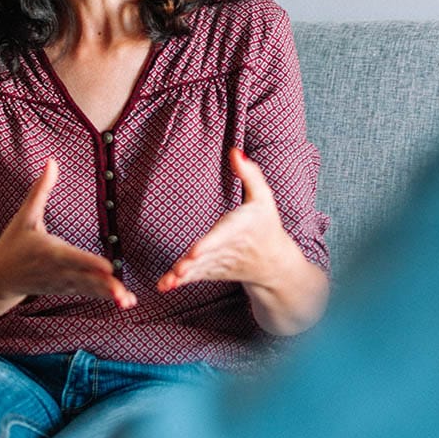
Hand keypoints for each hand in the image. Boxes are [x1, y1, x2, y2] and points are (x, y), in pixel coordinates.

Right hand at [0, 158, 135, 309]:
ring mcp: (64, 283)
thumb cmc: (13, 243)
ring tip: (129, 301)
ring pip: (90, 290)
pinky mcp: (68, 289)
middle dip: (105, 288)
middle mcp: (59, 271)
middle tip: (123, 294)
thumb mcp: (24, 216)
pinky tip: (126, 301)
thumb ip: (40, 190)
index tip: (109, 267)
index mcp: (50, 252)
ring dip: (111, 295)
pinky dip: (107, 298)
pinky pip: (89, 294)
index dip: (90, 263)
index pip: (73, 258)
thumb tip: (51, 161)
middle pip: (85, 280)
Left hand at [157, 150, 326, 335]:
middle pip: (209, 256)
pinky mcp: (213, 271)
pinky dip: (180, 282)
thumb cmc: (265, 224)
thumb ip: (250, 174)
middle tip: (180, 269)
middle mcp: (229, 248)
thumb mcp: (263, 197)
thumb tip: (236, 151)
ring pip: (200, 269)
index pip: (224, 235)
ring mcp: (220, 263)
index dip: (210, 243)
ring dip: (184, 275)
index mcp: (240, 228)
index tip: (196, 251)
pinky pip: (196, 277)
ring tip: (169, 280)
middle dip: (194, 263)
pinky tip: (164, 286)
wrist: (274, 262)